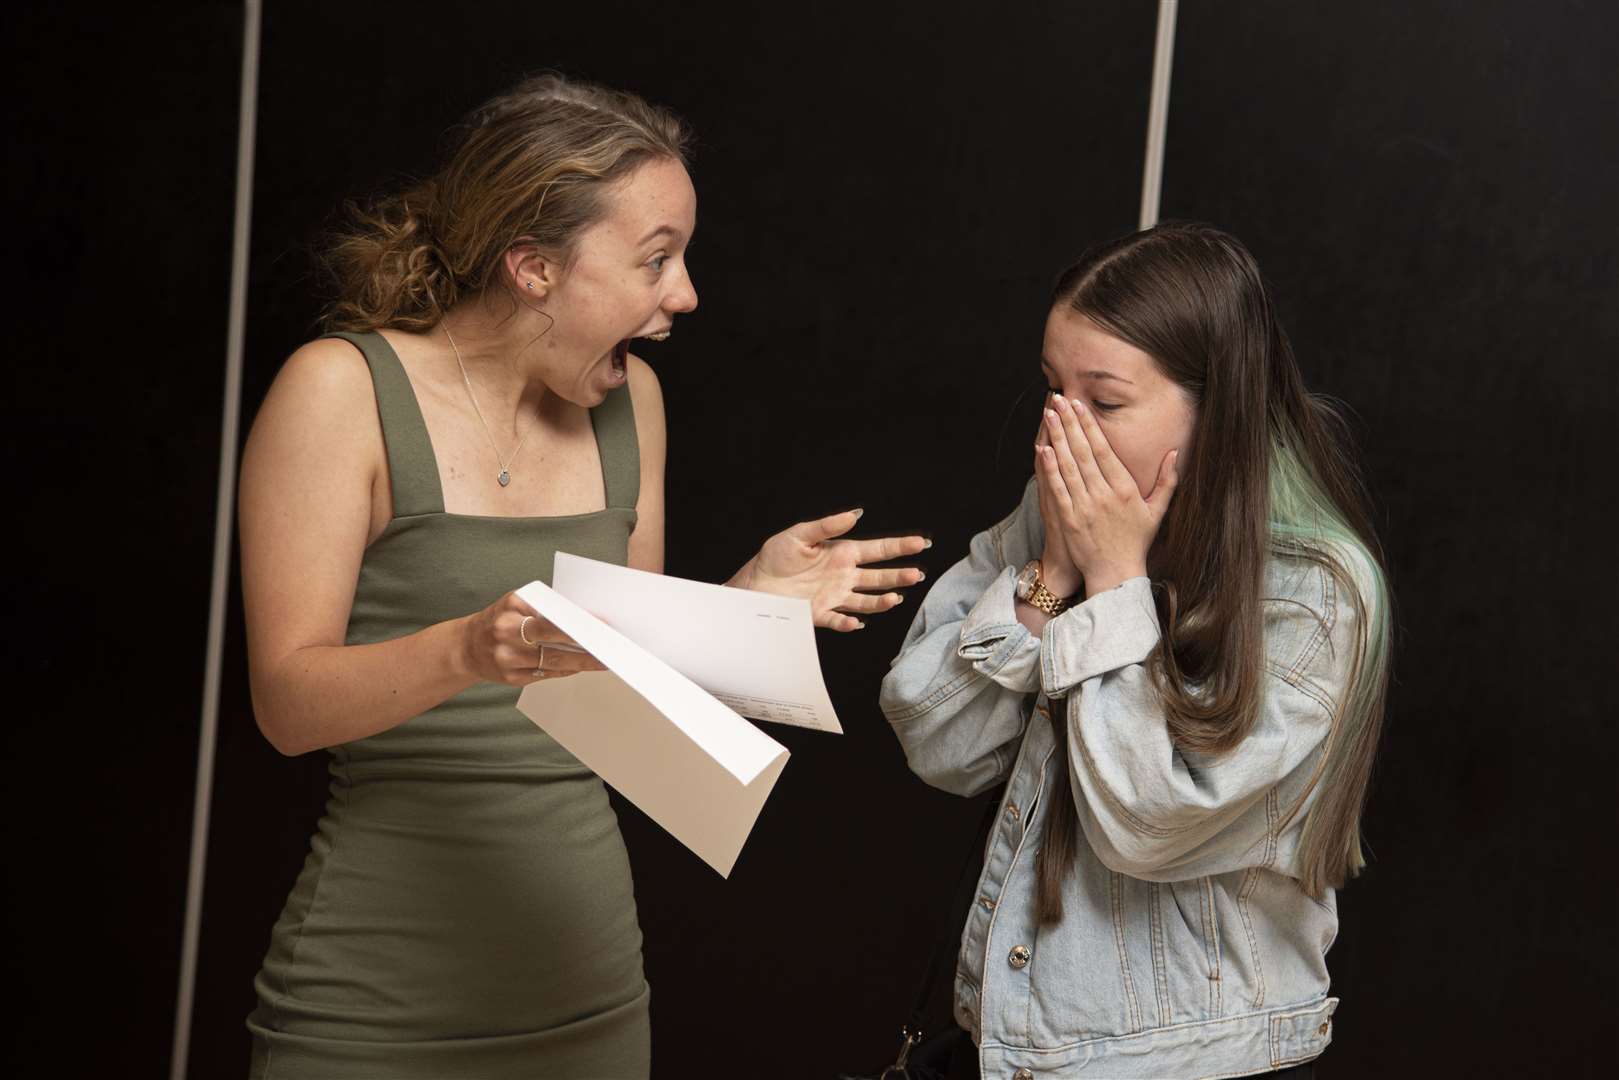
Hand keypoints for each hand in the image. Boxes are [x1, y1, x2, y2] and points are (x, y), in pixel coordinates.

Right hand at [460, 590, 607, 685]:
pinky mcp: (511, 679)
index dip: (577, 625)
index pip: (551, 618)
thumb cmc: (500, 619)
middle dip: (584, 648)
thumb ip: (546, 608)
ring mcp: (507, 659)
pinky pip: (545, 675)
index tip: (601, 627)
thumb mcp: (518, 604)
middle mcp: (507, 633)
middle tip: (608, 649)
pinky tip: (580, 667)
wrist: (467, 646)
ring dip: (580, 662)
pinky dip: (565, 670)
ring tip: (601, 661)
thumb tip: (583, 617)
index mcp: (512, 608)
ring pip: (553, 662)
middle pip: (553, 644)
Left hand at [740, 509, 929, 631]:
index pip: (878, 550)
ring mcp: (835, 596)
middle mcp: (843, 576)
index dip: (900, 547)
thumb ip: (827, 527)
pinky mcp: (821, 614)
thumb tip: (854, 514)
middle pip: (879, 576)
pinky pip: (839, 620)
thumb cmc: (775, 556)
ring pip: (867, 600)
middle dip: (900, 576)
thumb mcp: (799, 535)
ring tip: (896, 598)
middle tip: (917, 574)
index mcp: (842, 553)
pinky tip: (857, 622)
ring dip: (882, 601)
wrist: (754, 584)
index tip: (922, 543)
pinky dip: (849, 623)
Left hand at [1037, 395, 1177, 596]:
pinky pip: (1058, 489)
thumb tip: (1175, 453)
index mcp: (1126, 489)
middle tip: (1060, 400)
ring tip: (1048, 416)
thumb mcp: (1157, 510)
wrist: (1116, 573)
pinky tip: (1043, 449)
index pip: (1104, 450)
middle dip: (1070, 423)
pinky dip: (1049, 469)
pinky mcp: (1069, 519)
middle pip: (1084, 452)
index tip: (1080, 406)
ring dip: (1057, 438)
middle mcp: (1105, 495)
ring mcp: (1085, 507)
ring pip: (1069, 466)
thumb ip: (1168, 481)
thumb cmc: (1136, 541)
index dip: (1090, 426)